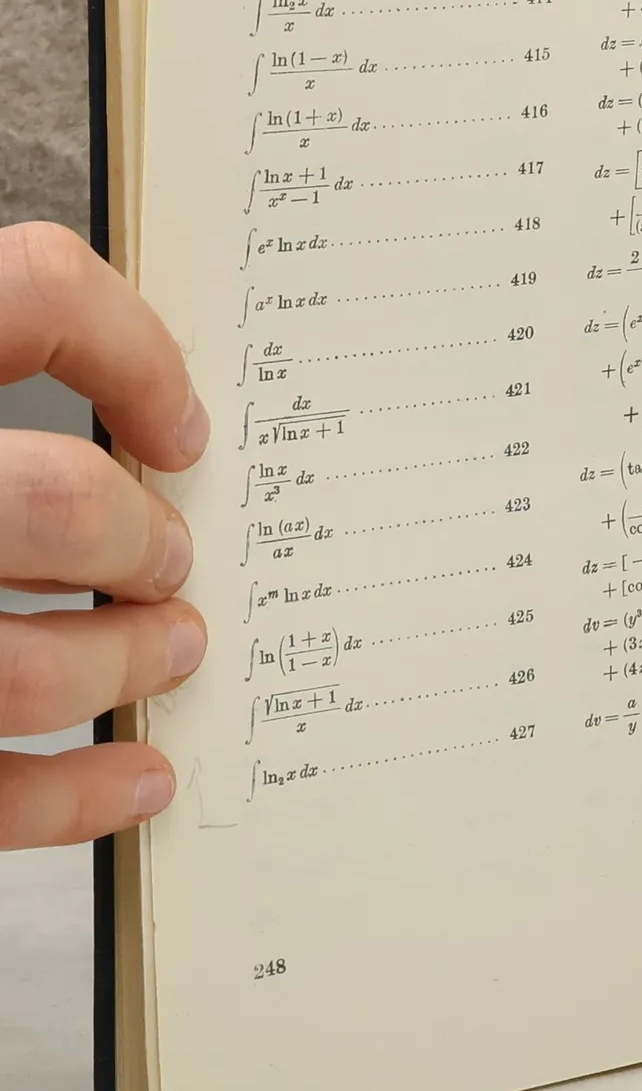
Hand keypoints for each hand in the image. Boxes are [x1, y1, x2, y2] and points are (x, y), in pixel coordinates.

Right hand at [0, 224, 207, 847]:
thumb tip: (114, 395)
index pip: (22, 294)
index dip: (126, 348)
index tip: (173, 423)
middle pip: (48, 506)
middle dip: (138, 539)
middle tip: (165, 556)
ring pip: (19, 672)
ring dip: (123, 665)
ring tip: (165, 649)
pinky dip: (72, 796)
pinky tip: (133, 772)